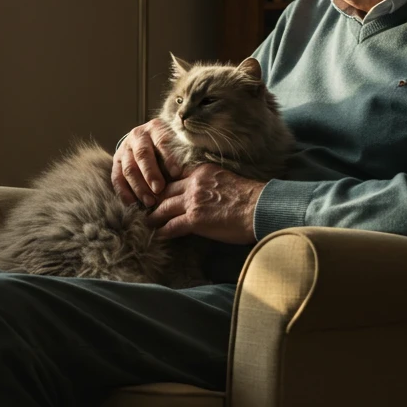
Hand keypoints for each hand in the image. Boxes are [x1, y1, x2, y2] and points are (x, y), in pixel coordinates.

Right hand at [111, 119, 184, 207]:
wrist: (147, 141)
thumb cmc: (171, 147)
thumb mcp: (178, 145)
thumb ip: (183, 156)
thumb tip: (192, 173)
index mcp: (156, 128)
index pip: (162, 141)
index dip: (169, 158)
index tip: (176, 173)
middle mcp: (138, 135)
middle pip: (143, 155)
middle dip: (151, 174)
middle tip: (158, 189)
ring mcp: (125, 149)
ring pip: (129, 168)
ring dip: (139, 187)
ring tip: (149, 202)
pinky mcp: (116, 162)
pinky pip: (117, 178)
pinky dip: (124, 192)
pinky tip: (131, 203)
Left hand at [145, 164, 266, 244]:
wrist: (260, 207)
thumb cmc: (250, 198)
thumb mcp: (226, 180)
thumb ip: (210, 184)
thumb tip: (204, 195)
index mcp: (202, 172)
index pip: (176, 177)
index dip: (165, 186)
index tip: (157, 192)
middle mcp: (194, 183)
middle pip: (165, 191)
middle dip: (154, 200)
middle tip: (146, 207)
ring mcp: (193, 201)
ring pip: (164, 208)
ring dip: (153, 216)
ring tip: (146, 222)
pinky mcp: (195, 219)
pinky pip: (172, 226)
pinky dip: (163, 231)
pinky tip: (157, 235)